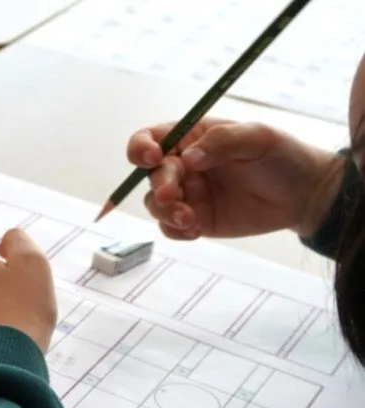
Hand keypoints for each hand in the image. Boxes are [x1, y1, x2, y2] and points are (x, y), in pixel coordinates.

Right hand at [127, 118, 341, 240]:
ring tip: (190, 219)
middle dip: (160, 186)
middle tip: (175, 196)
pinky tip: (197, 229)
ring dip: (165, 212)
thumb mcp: (257, 138)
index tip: (151, 158)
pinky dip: (175, 231)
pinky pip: (169, 229)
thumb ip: (221, 141)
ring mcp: (188, 195)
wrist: (304, 195)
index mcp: (191, 138)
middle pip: (151, 176)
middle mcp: (183, 166)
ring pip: (155, 205)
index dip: (141, 147)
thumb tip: (188, 158)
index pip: (150, 138)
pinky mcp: (195, 220)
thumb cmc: (282, 157)